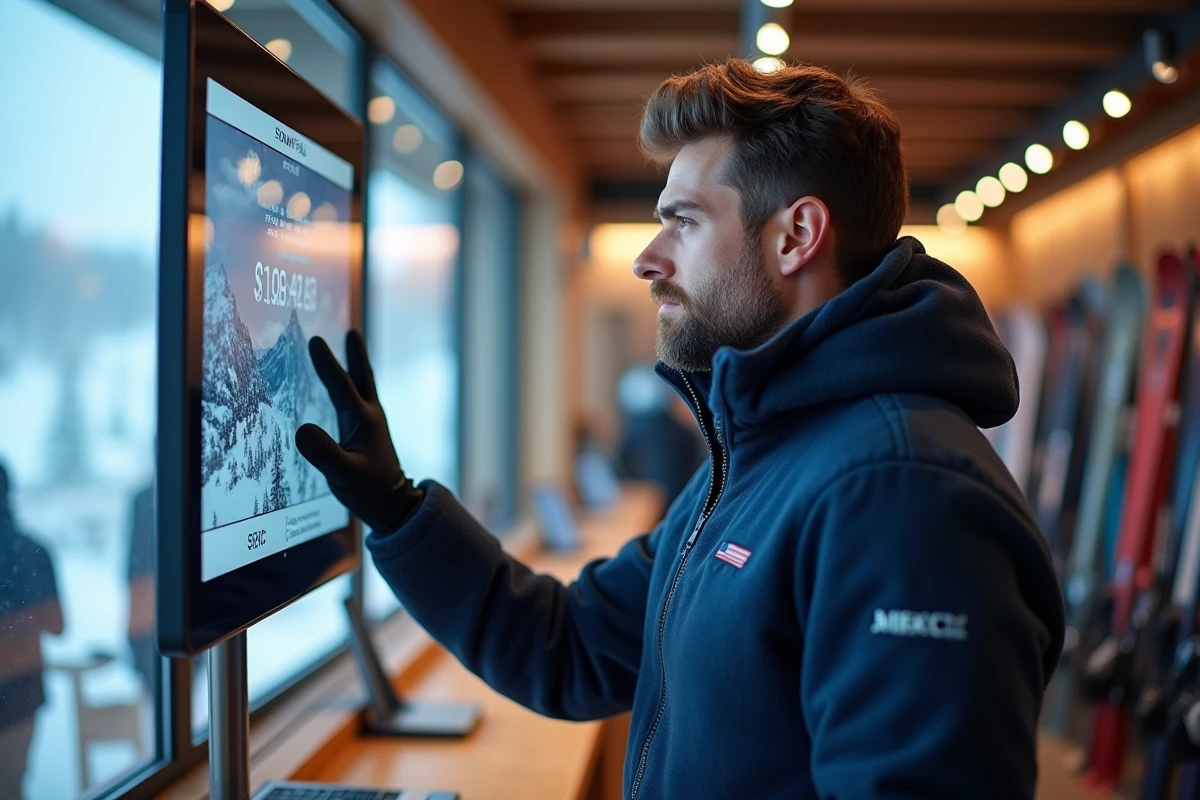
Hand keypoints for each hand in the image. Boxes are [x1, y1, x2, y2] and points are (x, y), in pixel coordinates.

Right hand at [296, 330, 422, 533]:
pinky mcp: (369, 435)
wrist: (395, 506)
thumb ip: (323, 453)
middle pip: (362, 378)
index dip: (327, 363)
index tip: (314, 340)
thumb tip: (301, 430)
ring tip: (352, 345)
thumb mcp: (343, 475)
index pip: (341, 386)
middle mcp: (370, 417)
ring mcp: (371, 425)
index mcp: (364, 420)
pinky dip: (352, 387)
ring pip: (362, 388)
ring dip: (356, 366)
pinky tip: (345, 389)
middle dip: (355, 355)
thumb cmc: (370, 492)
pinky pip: (358, 402)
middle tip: (352, 332)